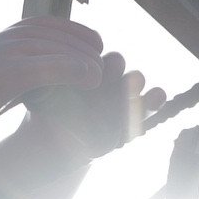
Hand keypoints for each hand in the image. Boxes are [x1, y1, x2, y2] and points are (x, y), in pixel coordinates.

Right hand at [0, 16, 105, 109]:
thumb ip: (24, 75)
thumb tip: (53, 82)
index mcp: (8, 36)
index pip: (58, 26)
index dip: (84, 39)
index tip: (98, 58)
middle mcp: (10, 37)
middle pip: (66, 37)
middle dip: (91, 53)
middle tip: (108, 75)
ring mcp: (8, 52)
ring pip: (64, 49)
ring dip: (89, 63)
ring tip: (103, 82)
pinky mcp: (6, 72)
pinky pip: (52, 66)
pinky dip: (76, 71)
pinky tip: (92, 82)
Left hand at [25, 52, 165, 159]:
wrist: (58, 143)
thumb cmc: (49, 116)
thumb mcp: (43, 99)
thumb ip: (45, 90)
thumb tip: (41, 80)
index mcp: (82, 69)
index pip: (93, 54)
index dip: (93, 58)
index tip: (87, 65)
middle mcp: (105, 78)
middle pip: (116, 63)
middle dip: (114, 66)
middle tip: (108, 72)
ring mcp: (121, 96)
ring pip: (136, 80)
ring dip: (136, 81)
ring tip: (134, 85)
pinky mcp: (133, 116)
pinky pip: (149, 104)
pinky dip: (155, 98)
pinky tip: (156, 96)